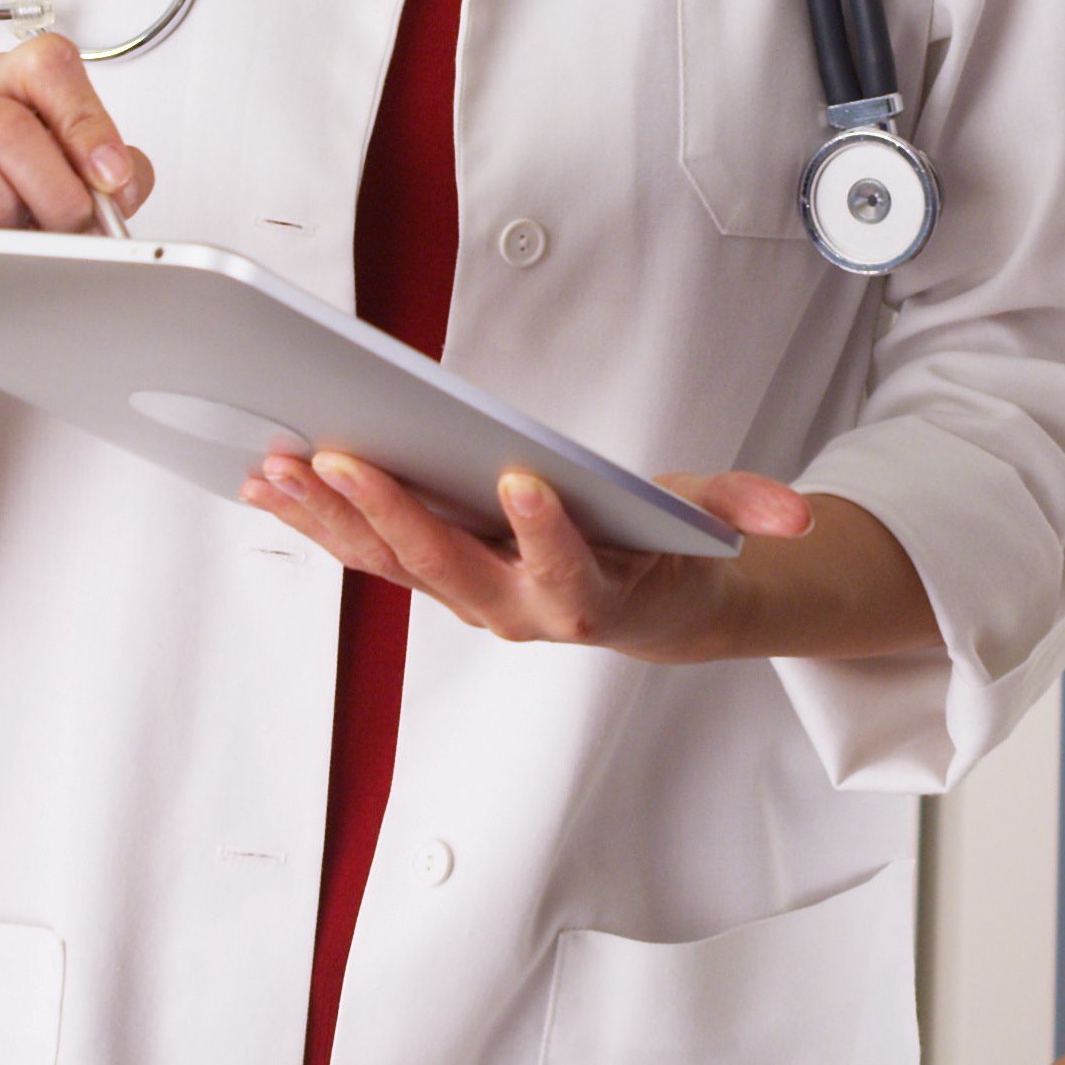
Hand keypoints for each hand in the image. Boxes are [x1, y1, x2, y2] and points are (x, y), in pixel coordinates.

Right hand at [0, 31, 148, 230]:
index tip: (110, 177)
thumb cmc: (7, 221)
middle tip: (74, 229)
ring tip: (18, 241)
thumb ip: (110, 180)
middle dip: (54, 187)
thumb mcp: (68, 188)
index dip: (84, 120)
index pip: (47, 64)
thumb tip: (119, 188)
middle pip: (7, 120)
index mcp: (7, 86)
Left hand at [240, 451, 816, 660]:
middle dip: (395, 512)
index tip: (524, 480)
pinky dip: (316, 520)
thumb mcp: (713, 521)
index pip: (566, 569)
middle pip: (450, 566)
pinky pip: (365, 556)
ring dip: (332, 517)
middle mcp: (516, 608)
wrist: (639, 608)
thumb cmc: (663, 549)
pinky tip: (270, 477)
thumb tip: (794, 516)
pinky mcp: (430, 577)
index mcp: (589, 593)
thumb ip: (746, 512)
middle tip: (348, 455)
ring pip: (391, 565)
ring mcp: (465, 597)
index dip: (545, 531)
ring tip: (282, 463)